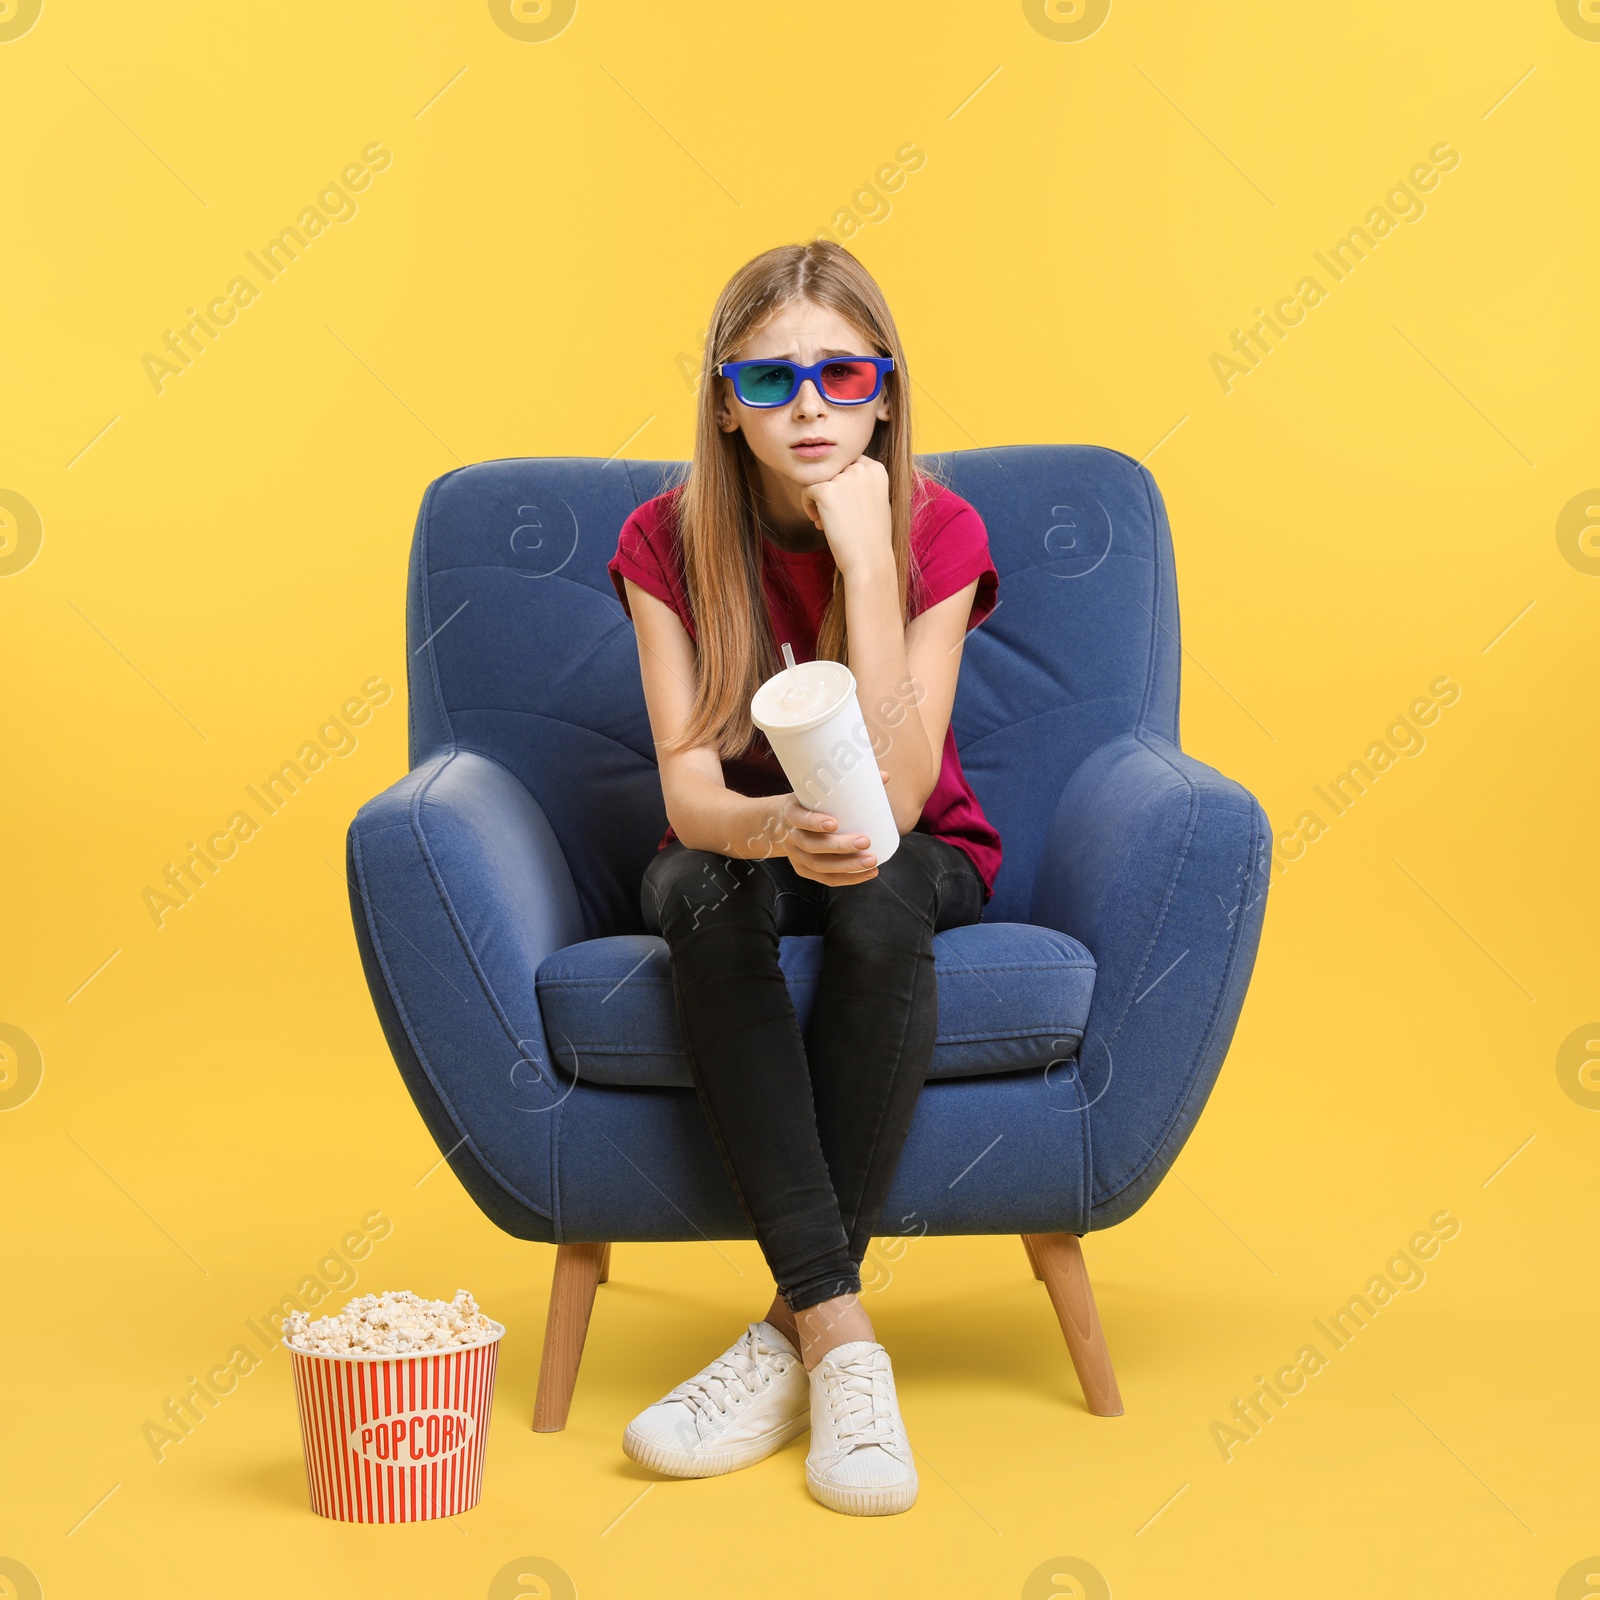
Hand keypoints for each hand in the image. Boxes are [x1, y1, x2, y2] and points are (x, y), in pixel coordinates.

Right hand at [780, 770, 892, 886]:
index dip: (813, 822)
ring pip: (820, 866)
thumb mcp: (818, 791)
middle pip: (812, 845)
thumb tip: (884, 776)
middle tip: (866, 841)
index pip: (798, 818)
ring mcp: (796, 856)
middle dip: (840, 846)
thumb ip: (849, 784)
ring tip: (872, 861)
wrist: (781, 823)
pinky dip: (848, 878)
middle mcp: (791, 836)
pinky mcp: (804, 870)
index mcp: (792, 812)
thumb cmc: (809, 803)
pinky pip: (825, 879)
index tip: (834, 823)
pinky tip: (868, 873)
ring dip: (847, 866)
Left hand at [799, 456, 892, 579]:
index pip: (849, 463)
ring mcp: (843, 479)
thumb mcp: (877, 501)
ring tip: (826, 522)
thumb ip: (862, 483)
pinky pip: (806, 491)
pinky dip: (808, 507)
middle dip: (830, 491)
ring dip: (818, 500)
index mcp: (876, 469)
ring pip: (818, 480)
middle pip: (832, 471)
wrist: (869, 560)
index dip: (841, 483)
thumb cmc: (872, 536)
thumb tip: (840, 474)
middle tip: (834, 516)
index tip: (844, 504)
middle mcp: (861, 469)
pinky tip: (819, 523)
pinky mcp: (826, 491)